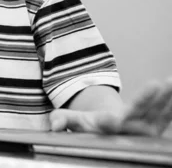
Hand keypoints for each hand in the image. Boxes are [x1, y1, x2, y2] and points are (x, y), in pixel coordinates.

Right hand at [50, 77, 171, 135]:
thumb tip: (54, 126)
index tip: (110, 118)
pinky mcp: (157, 126)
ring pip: (158, 114)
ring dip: (166, 99)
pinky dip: (171, 102)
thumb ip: (61, 119)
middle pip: (138, 115)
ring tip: (170, 83)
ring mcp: (145, 129)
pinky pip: (167, 114)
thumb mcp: (72, 120)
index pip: (108, 126)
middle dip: (147, 101)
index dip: (110, 122)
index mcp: (106, 130)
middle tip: (156, 85)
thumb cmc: (88, 123)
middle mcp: (128, 131)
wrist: (107, 130)